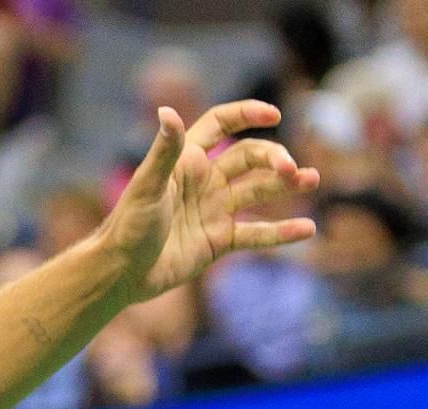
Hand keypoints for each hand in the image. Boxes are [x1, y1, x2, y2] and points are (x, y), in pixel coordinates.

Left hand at [100, 101, 319, 302]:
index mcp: (186, 162)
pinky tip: (307, 229)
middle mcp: (204, 182)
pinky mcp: (220, 241)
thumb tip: (167, 110)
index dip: (246, 115)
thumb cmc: (127, 227)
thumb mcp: (147, 187)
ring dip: (286, 186)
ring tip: (312, 180)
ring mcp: (214, 211)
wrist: (121, 273)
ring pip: (259, 191)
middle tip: (291, 170)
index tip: (274, 115)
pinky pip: (256, 233)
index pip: (221, 125)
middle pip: (248, 158)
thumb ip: (164, 151)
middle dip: (273, 158)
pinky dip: (281, 232)